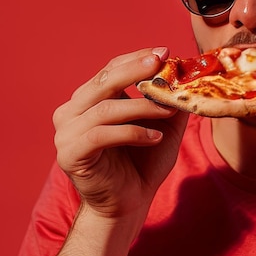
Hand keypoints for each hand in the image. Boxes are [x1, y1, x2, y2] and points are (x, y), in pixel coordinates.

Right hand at [53, 47, 188, 221]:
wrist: (129, 204)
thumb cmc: (144, 163)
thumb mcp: (164, 126)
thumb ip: (171, 101)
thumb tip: (189, 75)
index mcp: (90, 100)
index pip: (111, 70)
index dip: (137, 59)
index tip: (163, 52)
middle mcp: (72, 111)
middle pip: (104, 82)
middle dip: (135, 70)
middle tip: (160, 64)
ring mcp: (66, 133)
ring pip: (106, 108)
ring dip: (142, 107)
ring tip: (168, 112)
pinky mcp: (70, 154)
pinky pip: (101, 134)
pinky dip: (132, 132)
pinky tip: (155, 138)